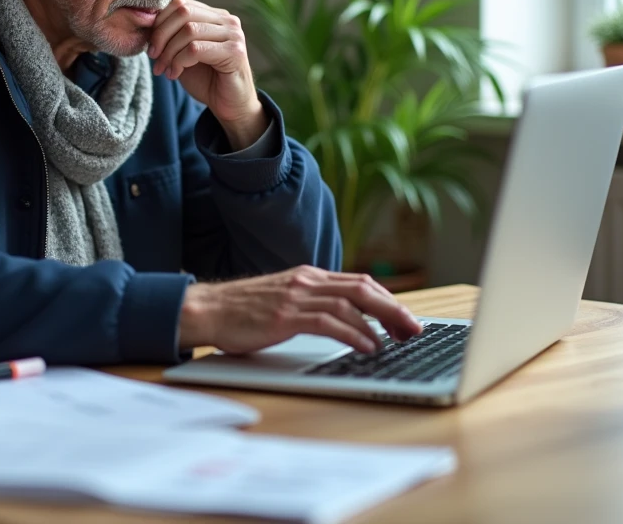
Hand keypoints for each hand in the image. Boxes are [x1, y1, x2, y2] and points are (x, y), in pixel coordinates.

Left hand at [148, 0, 266, 149]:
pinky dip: (179, 62)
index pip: (181, 3)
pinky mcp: (235, 52)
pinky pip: (196, 49)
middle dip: (161, 35)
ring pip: (189, 30)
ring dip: (169, 52)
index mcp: (214, 15)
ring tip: (163, 69)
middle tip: (153, 57)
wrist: (229, 105)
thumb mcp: (182, 53)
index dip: (160, 22)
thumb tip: (147, 23)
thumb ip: (171, 35)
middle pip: (184, 12)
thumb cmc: (206, 79)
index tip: (151, 46)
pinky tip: (174, 74)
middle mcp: (227, 20)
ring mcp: (233, 34)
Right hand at [177, 265, 422, 353]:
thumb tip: (347, 321)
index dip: (388, 300)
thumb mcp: (284, 300)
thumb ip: (313, 304)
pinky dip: (353, 334)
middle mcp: (307, 281)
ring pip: (351, 303)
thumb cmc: (243, 310)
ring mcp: (296, 296)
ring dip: (379, 323)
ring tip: (396, 341)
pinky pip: (328, 322)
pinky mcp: (285, 316)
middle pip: (363, 289)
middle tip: (415, 329)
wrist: (207, 309)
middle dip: (394, 309)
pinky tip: (367, 346)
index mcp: (309, 276)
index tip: (406, 319)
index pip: (359, 282)